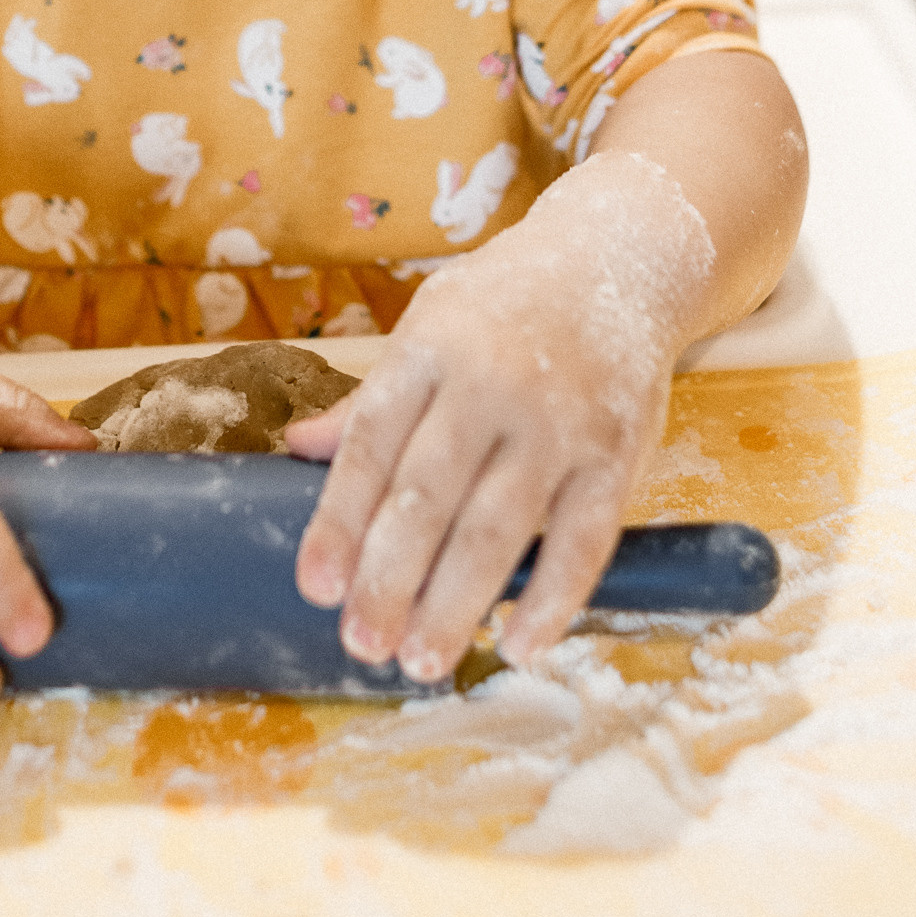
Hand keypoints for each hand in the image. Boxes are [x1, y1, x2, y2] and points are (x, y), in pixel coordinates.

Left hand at [285, 151, 709, 683]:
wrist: (621, 255)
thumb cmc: (508, 301)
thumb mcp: (430, 324)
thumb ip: (372, 398)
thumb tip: (294, 450)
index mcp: (431, 349)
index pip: (372, 446)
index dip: (338, 522)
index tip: (316, 586)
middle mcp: (492, 384)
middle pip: (429, 498)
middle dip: (390, 579)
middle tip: (363, 644)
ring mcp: (559, 422)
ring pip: (499, 528)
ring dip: (456, 603)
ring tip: (420, 661)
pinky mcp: (617, 453)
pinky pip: (584, 541)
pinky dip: (553, 599)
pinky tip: (519, 645)